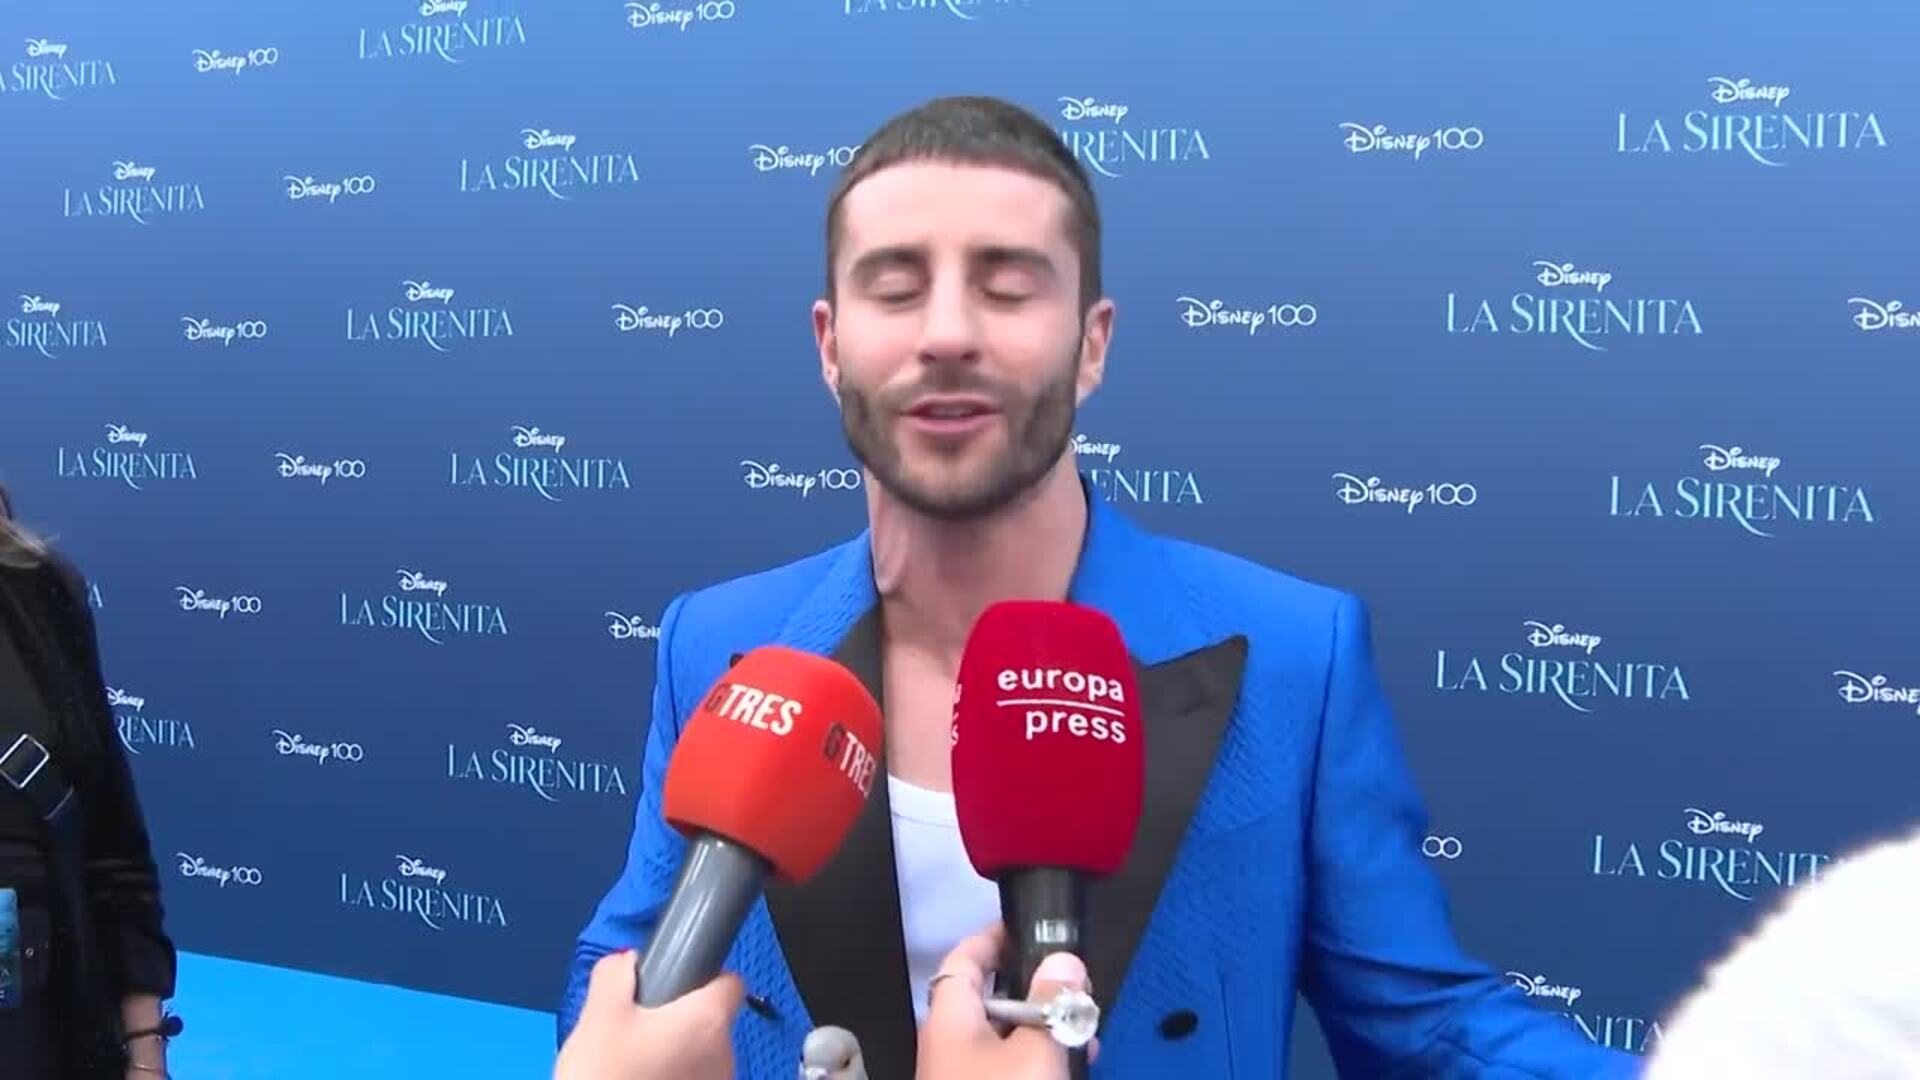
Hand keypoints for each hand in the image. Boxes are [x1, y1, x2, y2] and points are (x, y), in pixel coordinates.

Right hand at [553, 950, 742, 1079]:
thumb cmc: (605, 1076)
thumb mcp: (598, 1017)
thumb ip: (615, 975)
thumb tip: (627, 961)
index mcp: (708, 1021)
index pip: (731, 982)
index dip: (706, 977)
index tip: (675, 985)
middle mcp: (726, 1055)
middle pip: (713, 1023)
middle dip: (680, 1021)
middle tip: (639, 1030)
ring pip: (703, 1057)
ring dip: (678, 1056)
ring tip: (634, 1066)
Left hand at [916, 924, 1096, 1079]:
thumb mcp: (1035, 1051)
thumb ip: (1052, 1004)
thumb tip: (1063, 959)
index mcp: (949, 1017)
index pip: (964, 957)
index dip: (994, 937)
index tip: (1029, 927)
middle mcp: (948, 1042)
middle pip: (991, 997)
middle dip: (1036, 989)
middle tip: (1076, 987)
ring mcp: (961, 1072)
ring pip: (1004, 1035)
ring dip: (1043, 1027)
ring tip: (1084, 1029)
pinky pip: (1007, 1065)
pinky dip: (1036, 1058)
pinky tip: (1069, 1064)